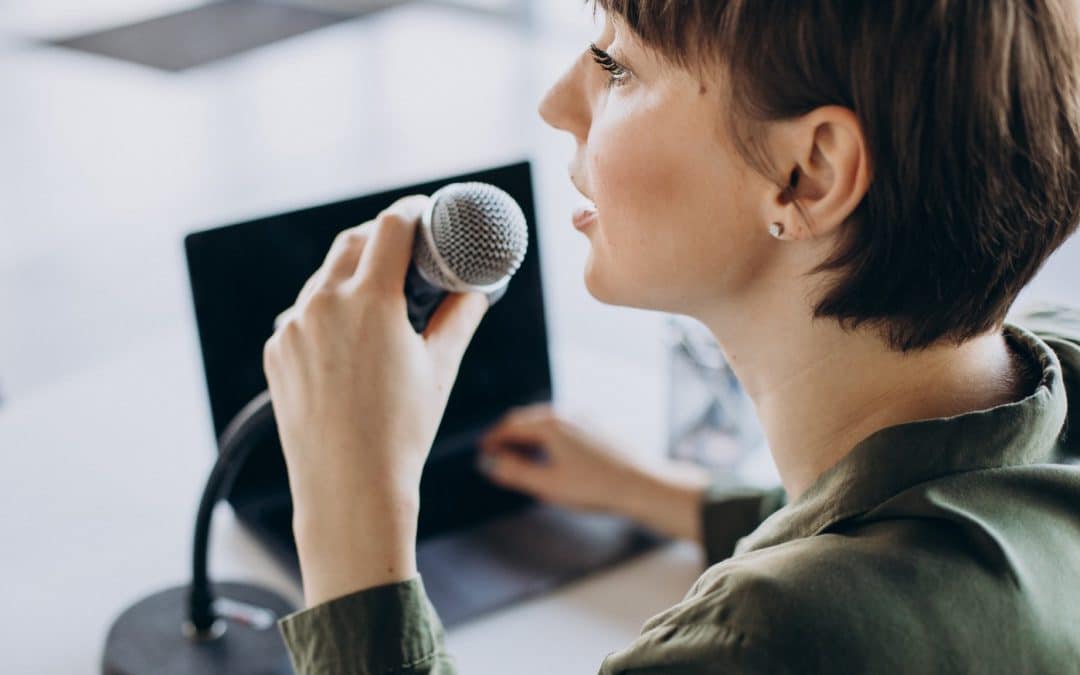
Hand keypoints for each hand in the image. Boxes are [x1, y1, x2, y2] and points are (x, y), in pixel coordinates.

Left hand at [262, 196, 488, 605]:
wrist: (349, 488)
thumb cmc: (401, 432)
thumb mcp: (440, 368)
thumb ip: (461, 318)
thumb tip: (476, 291)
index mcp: (368, 300)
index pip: (389, 227)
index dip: (411, 212)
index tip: (424, 213)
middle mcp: (322, 304)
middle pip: (351, 242)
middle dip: (380, 238)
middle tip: (406, 251)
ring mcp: (292, 328)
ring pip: (323, 279)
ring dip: (351, 276)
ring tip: (379, 301)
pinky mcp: (277, 352)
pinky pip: (303, 314)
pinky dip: (326, 312)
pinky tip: (349, 340)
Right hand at [478, 403, 710, 540]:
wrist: (642, 484)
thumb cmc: (595, 487)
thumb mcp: (547, 485)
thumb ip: (514, 472)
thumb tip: (488, 462)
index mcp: (550, 424)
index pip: (511, 425)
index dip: (493, 439)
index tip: (483, 451)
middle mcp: (566, 413)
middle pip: (528, 418)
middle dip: (509, 435)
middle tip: (497, 453)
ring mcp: (585, 417)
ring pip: (547, 421)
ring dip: (529, 435)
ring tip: (522, 456)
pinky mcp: (598, 426)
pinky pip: (564, 425)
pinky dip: (548, 436)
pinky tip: (552, 455)